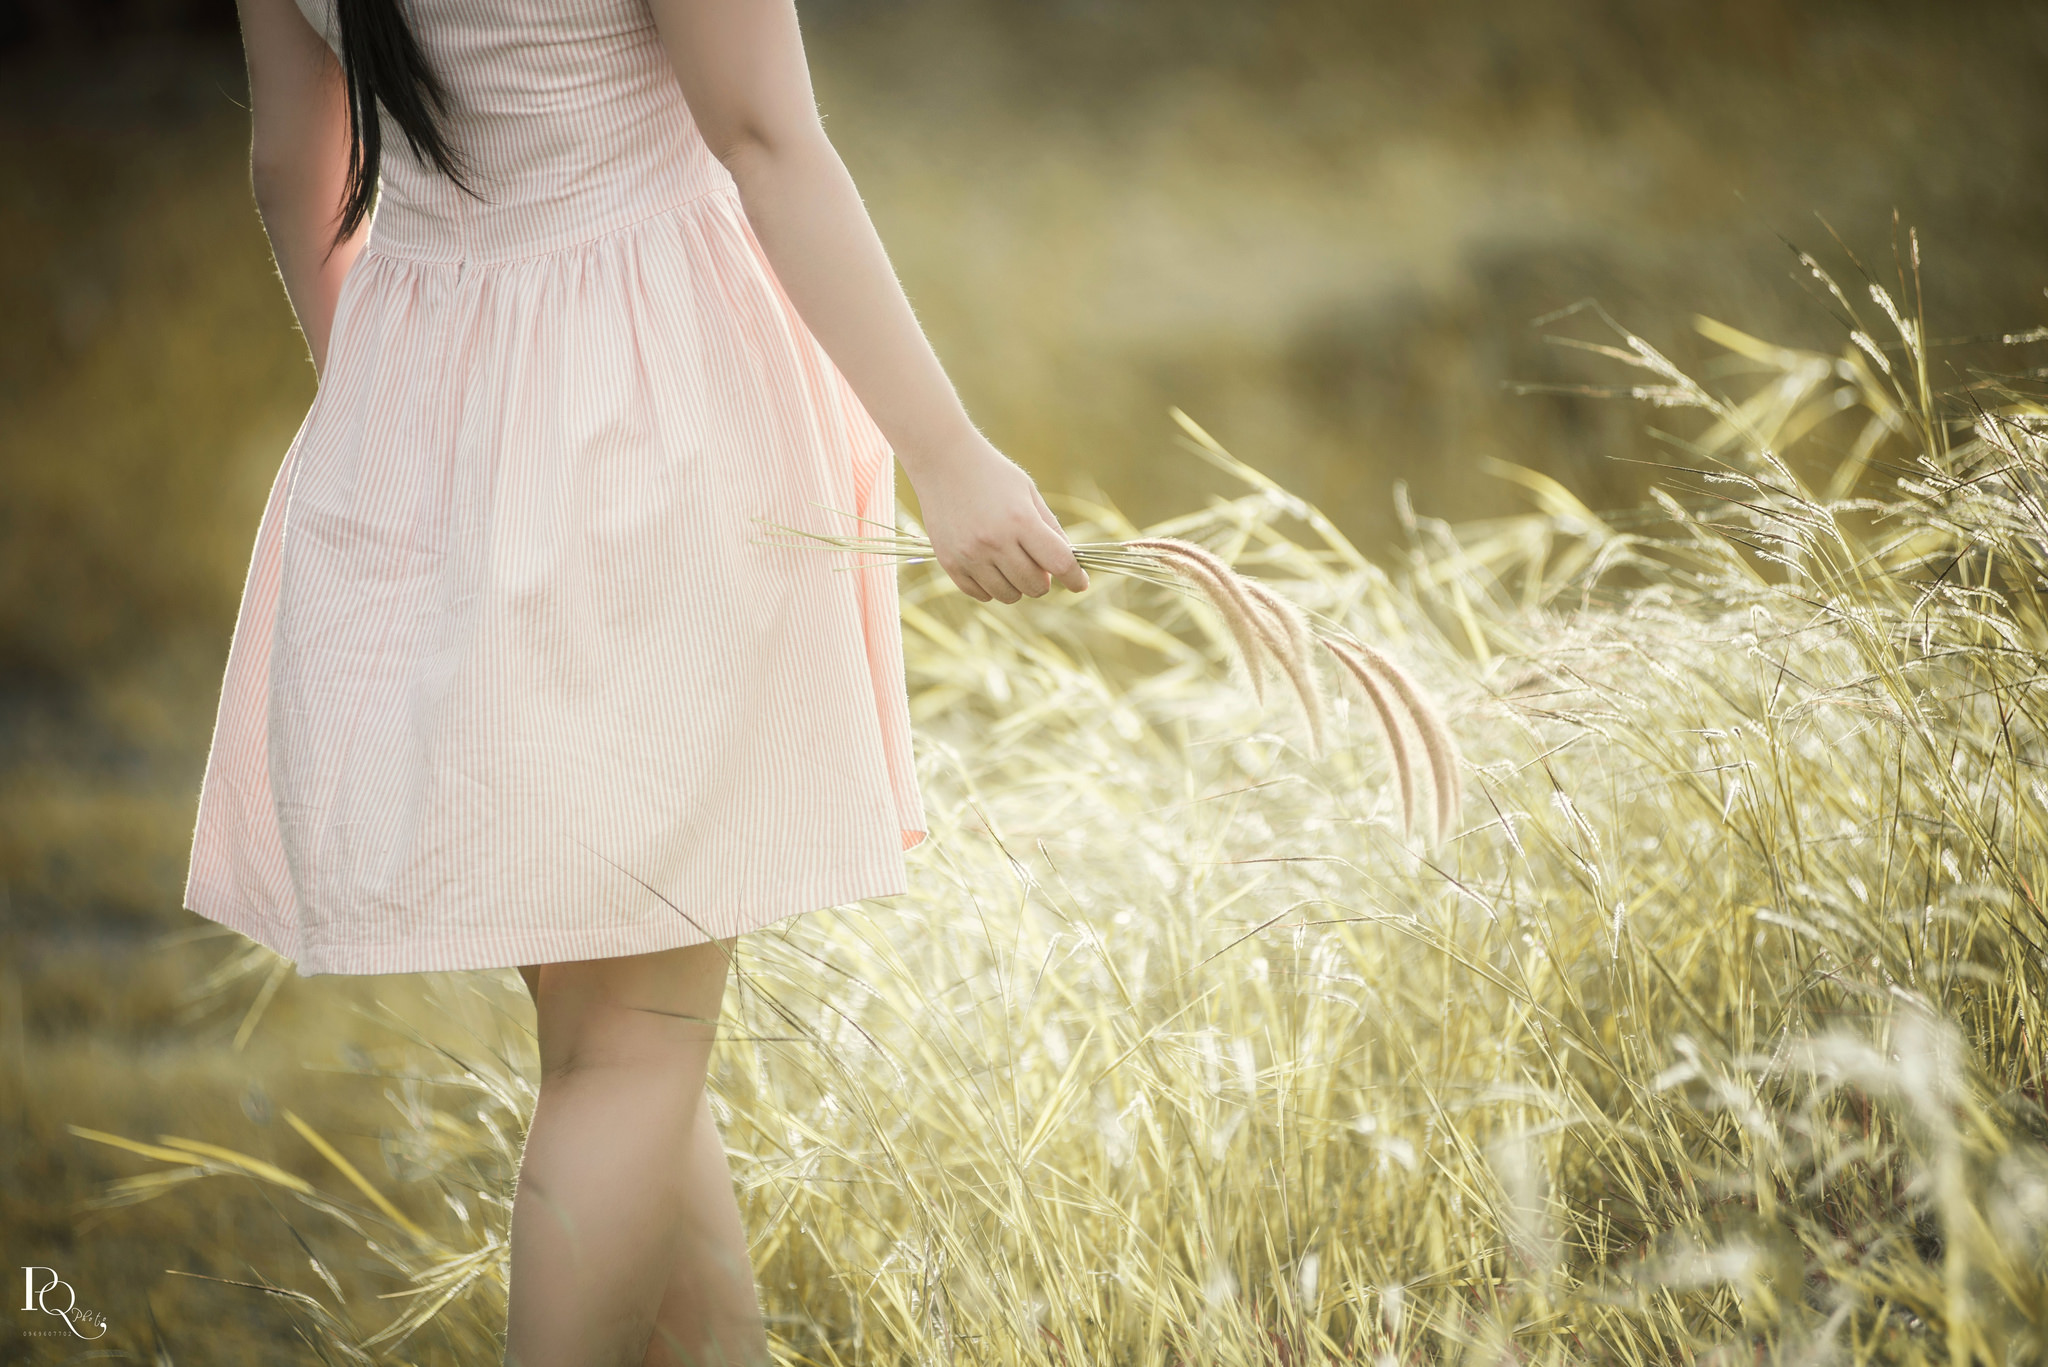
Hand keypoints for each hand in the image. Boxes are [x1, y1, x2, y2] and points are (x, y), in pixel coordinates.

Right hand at [908, 435, 1088, 602]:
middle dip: (1043, 579)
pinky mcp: (949, 563)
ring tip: (1012, 562)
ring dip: (1018, 585)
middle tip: (1036, 561)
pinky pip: (982, 595)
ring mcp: (969, 555)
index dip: (1075, 578)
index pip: (1059, 563)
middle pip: (1035, 586)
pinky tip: (990, 566)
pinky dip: (992, 587)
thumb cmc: (992, 474)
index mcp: (1020, 520)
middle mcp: (995, 541)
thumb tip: (1067, 565)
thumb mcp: (1028, 492)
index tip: (1080, 584)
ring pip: (1009, 595)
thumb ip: (1050, 528)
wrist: (942, 460)